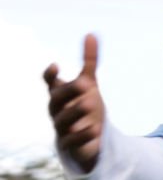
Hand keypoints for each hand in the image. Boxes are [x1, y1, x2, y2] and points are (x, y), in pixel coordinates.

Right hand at [43, 34, 104, 172]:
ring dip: (75, 112)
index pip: (50, 83)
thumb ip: (89, 62)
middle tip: (85, 84)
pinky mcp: (70, 145)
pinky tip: (95, 129)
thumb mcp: (89, 85)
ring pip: (63, 120)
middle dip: (69, 91)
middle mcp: (57, 110)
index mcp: (59, 94)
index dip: (50, 76)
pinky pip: (72, 141)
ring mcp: (62, 128)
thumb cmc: (83, 106)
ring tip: (90, 104)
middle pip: (57, 100)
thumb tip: (91, 34)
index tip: (56, 65)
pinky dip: (82, 135)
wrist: (87, 137)